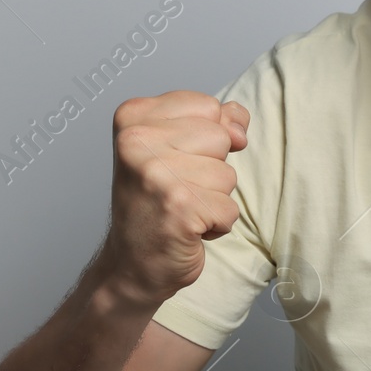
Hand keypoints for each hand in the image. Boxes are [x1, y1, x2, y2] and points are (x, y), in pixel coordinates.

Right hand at [105, 90, 248, 300]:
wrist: (131, 263)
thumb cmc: (154, 203)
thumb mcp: (175, 147)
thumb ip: (212, 121)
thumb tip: (239, 123)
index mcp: (134, 117)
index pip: (208, 106)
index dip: (206, 136)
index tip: (176, 160)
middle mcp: (138, 141)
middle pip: (221, 138)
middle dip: (211, 168)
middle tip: (176, 189)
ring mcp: (157, 175)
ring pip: (228, 175)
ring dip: (213, 198)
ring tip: (181, 208)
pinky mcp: (179, 208)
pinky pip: (229, 209)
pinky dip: (216, 224)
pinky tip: (186, 227)